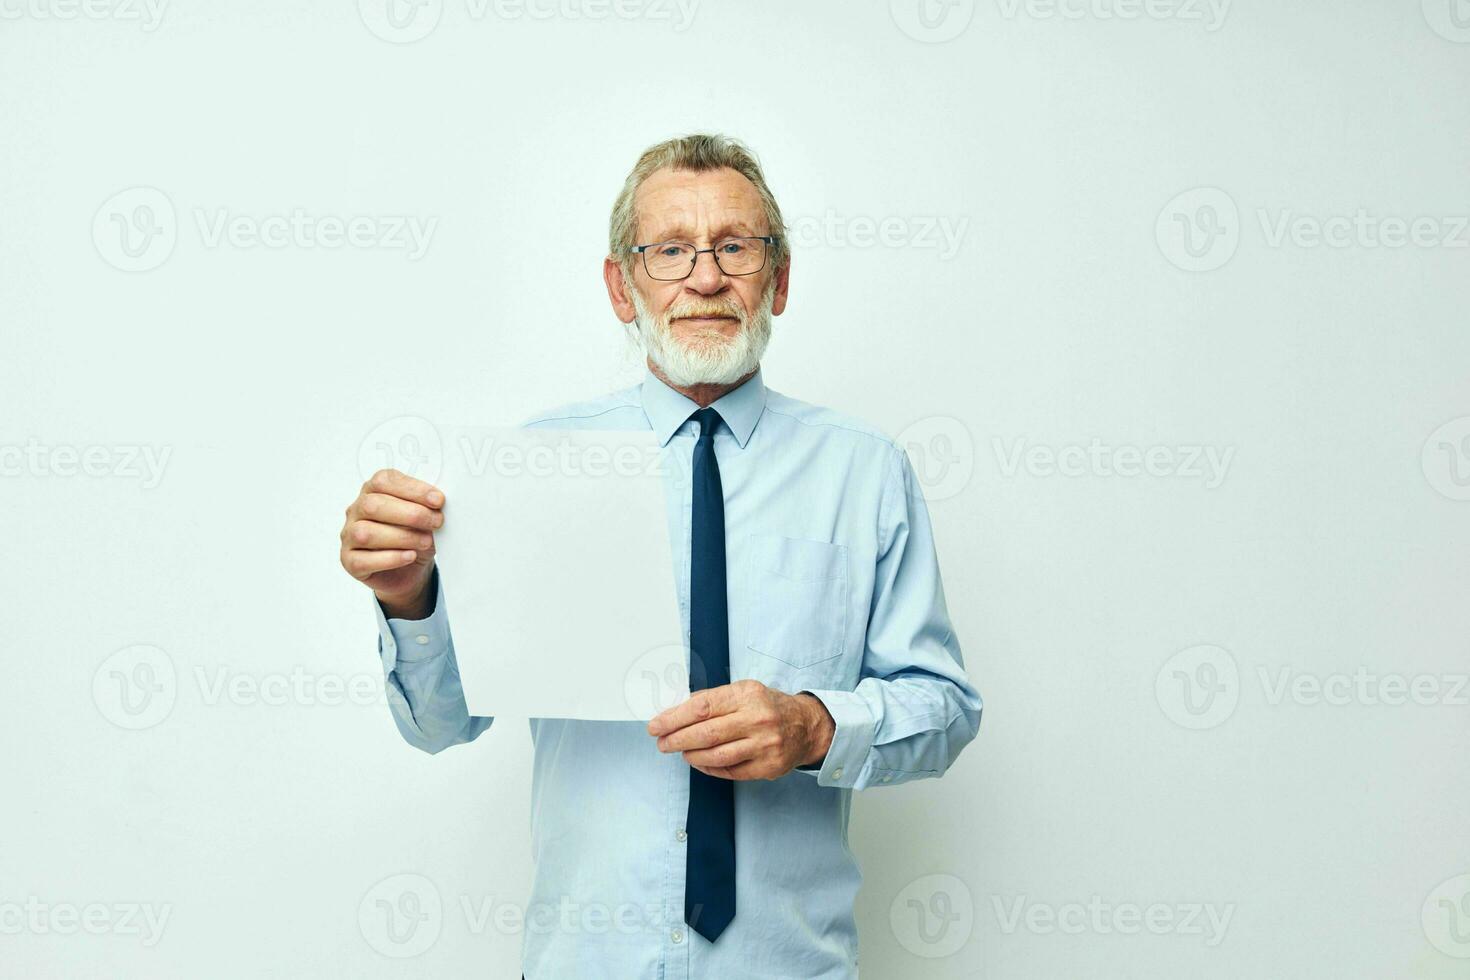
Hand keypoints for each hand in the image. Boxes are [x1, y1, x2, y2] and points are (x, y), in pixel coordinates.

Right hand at [339, 468, 444, 618]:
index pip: (383, 481)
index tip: (438, 500)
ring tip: (425, 541)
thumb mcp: (425, 517)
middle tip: (436, 522)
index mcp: (372, 491)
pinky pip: (363, 560)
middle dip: (410, 514)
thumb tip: (438, 502)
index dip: (412, 489)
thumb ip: (427, 506)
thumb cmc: (415, 537)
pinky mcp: (350, 562)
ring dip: (402, 537)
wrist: (410, 571)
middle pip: (372, 505)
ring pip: (365, 533)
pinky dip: (391, 558)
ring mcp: (349, 536)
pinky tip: (409, 556)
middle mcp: (356, 511)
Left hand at [647, 680, 834, 779]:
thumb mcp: (744, 691)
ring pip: (716, 755)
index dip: (674, 718)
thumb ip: (713, 700)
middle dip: (677, 739)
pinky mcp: (768, 766)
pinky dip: (709, 767)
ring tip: (680, 751)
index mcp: (748, 695)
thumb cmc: (768, 706)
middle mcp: (758, 719)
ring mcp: (764, 745)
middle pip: (706, 733)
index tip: (657, 725)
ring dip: (691, 755)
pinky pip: (730, 771)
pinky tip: (700, 761)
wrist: (806, 725)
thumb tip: (676, 711)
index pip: (702, 707)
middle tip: (661, 742)